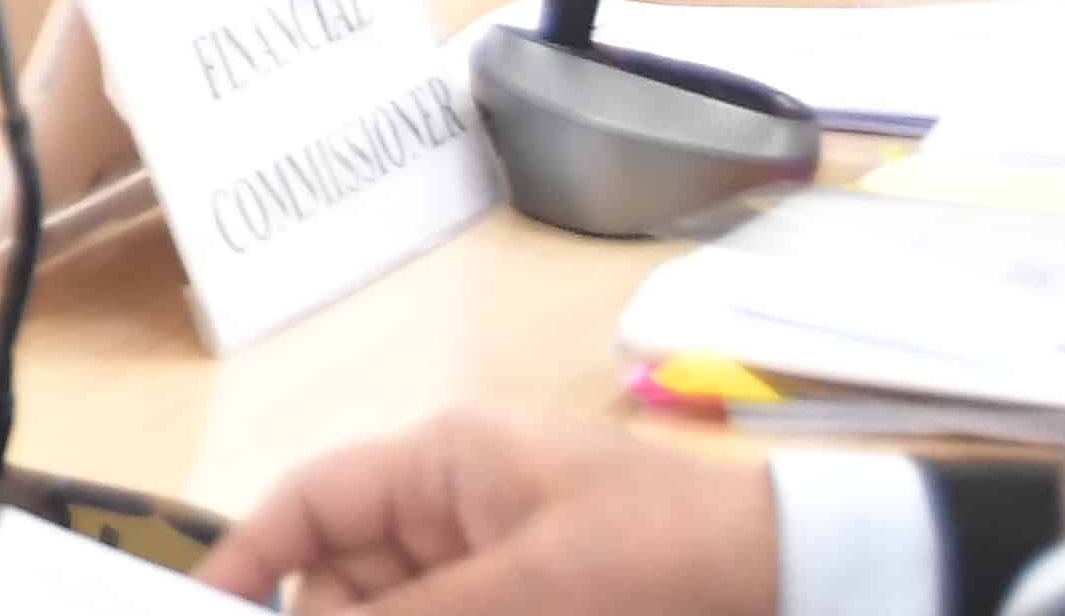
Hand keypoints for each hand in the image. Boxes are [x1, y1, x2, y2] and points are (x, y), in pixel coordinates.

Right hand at [192, 408, 770, 611]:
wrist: (813, 583)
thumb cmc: (662, 558)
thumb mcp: (531, 590)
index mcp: (443, 463)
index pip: (311, 504)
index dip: (251, 562)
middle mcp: (459, 506)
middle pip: (354, 579)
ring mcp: (504, 563)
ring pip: (408, 607)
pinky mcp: (544, 604)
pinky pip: (460, 615)